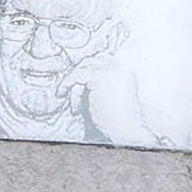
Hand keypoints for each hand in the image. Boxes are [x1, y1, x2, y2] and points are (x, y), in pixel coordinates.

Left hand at [61, 24, 160, 145]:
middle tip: (68, 90)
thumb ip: (98, 87)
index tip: (77, 83)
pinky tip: (62, 91)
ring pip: (83, 68)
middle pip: (91, 61)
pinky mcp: (101, 76)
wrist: (128, 131)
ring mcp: (111, 70)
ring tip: (73, 104)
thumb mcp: (109, 98)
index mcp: (125, 71)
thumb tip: (79, 83)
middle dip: (78, 75)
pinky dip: (68, 83)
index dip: (87, 70)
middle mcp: (120, 67)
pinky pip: (78, 75)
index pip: (102, 60)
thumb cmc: (119, 123)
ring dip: (74, 85)